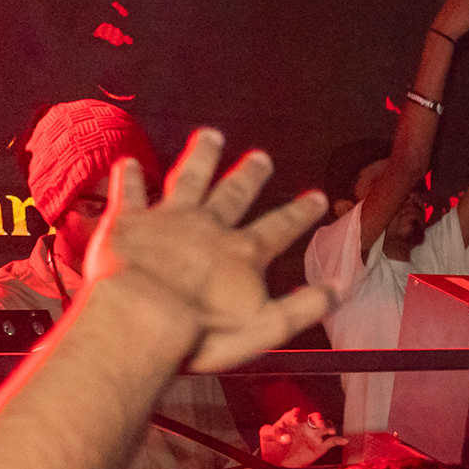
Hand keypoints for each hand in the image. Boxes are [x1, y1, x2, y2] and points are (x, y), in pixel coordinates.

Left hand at [79, 130, 332, 374]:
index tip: (315, 196)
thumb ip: (305, 306)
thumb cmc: (203, 331)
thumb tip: (340, 289)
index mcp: (243, 253)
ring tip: (209, 136)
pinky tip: (127, 162)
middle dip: (249, 175)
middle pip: (234, 194)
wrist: (143, 319)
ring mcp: (168, 220)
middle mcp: (209, 227)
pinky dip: (129, 178)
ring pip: (189, 180)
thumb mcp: (267, 327)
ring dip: (200, 158)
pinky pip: (131, 193)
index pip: (280, 228)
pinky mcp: (129, 223)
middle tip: (261, 158)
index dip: (300, 212)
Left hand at [258, 408, 340, 468]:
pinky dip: (339, 440)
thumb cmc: (270, 445)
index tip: (296, 421)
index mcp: (290, 420)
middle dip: (317, 419)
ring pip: (324, 426)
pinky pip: (332, 441)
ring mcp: (313, 435)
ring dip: (328, 426)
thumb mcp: (266, 437)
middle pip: (313, 417)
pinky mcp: (320, 446)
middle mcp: (304, 425)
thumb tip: (286, 438)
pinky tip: (344, 440)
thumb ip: (274, 434)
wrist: (277, 461)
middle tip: (318, 423)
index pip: (295, 414)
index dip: (297, 415)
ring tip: (330, 431)